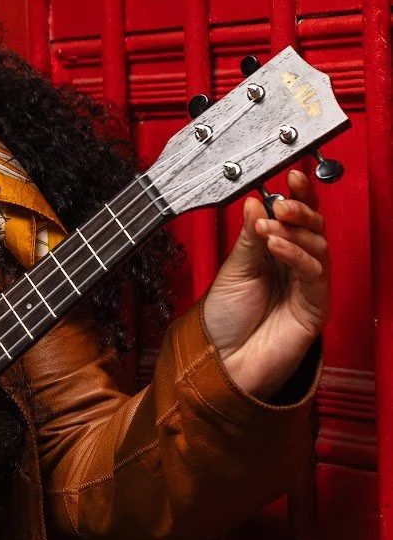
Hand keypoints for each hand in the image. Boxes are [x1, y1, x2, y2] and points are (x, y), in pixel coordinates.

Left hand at [200, 168, 329, 399]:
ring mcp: (305, 285)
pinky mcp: (314, 306)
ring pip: (318, 245)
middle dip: (300, 209)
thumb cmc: (224, 322)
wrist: (221, 364)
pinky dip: (296, 255)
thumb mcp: (233, 269)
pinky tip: (277, 245)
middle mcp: (293, 265)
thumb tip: (256, 200)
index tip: (290, 175)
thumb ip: (249, 237)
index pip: (293, 216)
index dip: (297, 194)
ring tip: (271, 224)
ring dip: (295, 230)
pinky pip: (314, 273)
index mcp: (274, 252)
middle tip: (282, 202)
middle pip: (313, 227)